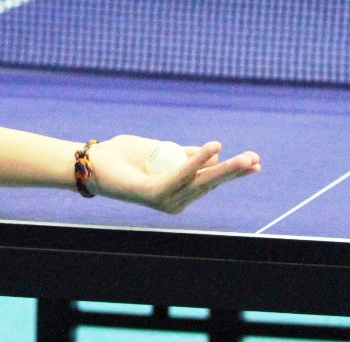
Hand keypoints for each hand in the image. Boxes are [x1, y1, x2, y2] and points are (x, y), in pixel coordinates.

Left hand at [85, 134, 260, 213]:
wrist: (91, 162)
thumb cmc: (121, 155)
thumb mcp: (159, 149)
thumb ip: (182, 153)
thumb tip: (211, 150)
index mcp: (177, 191)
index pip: (209, 180)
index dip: (232, 171)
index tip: (256, 162)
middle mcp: (174, 200)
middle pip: (210, 184)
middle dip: (235, 172)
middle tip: (258, 161)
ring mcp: (165, 199)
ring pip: (201, 181)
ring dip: (224, 167)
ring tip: (246, 157)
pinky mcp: (154, 194)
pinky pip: (180, 175)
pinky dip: (196, 161)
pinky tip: (212, 149)